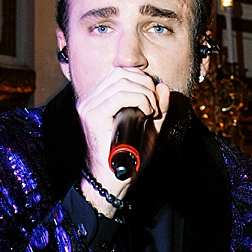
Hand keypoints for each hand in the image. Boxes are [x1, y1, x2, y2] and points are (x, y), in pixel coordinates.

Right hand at [74, 67, 169, 207]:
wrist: (116, 178)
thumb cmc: (131, 155)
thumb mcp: (150, 126)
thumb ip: (158, 106)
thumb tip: (162, 85)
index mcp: (99, 99)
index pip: (121, 72)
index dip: (143, 79)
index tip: (155, 100)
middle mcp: (90, 100)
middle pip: (122, 72)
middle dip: (146, 84)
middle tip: (155, 106)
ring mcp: (89, 106)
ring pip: (122, 81)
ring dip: (145, 93)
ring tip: (151, 112)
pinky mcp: (92, 115)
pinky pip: (119, 95)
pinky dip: (140, 99)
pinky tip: (146, 112)